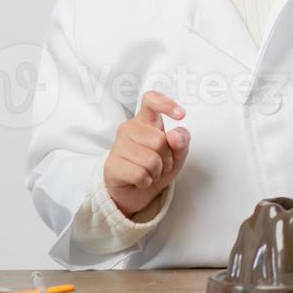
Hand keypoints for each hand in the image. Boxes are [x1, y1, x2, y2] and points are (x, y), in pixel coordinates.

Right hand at [105, 91, 190, 217]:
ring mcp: (117, 146)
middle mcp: (129, 128)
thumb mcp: (177, 153)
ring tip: (150, 172)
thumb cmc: (158, 166)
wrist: (137, 191)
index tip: (181, 115)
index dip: (166, 104)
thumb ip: (182, 140)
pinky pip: (140, 174)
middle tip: (160, 164)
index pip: (151, 100)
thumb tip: (173, 136)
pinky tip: (140, 180)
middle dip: (166, 158)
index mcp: (146, 120)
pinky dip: (146, 181)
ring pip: (151, 160)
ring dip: (157, 171)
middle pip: (159, 140)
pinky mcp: (111, 165)